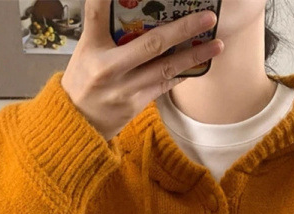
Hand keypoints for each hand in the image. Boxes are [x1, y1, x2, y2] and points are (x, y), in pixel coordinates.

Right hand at [61, 0, 222, 141]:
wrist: (77, 123)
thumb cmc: (84, 80)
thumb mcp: (86, 49)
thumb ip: (104, 28)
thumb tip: (135, 8)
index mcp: (91, 46)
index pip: (97, 11)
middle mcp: (108, 67)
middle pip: (151, 43)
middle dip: (183, 29)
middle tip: (208, 17)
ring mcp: (124, 89)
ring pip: (165, 68)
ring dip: (193, 56)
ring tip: (216, 44)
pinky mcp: (135, 105)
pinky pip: (163, 86)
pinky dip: (181, 73)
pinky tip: (198, 64)